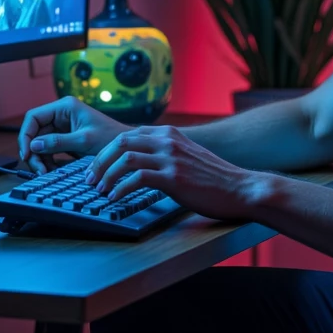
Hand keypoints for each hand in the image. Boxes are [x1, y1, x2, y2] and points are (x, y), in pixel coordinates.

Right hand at [18, 97, 122, 172]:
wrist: (125, 148)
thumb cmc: (111, 138)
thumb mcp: (84, 140)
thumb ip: (58, 142)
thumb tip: (34, 145)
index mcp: (64, 107)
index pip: (33, 117)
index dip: (26, 135)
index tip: (27, 153)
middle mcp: (61, 114)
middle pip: (35, 132)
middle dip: (34, 151)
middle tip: (38, 169)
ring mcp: (63, 127)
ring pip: (40, 143)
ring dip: (40, 158)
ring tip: (45, 172)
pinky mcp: (66, 139)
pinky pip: (50, 149)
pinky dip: (48, 160)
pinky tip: (52, 170)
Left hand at [85, 125, 265, 221]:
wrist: (240, 188)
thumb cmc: (214, 179)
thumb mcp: (187, 157)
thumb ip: (165, 154)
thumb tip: (141, 164)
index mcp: (169, 134)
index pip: (127, 135)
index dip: (106, 152)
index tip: (97, 168)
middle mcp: (168, 141)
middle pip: (119, 143)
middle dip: (99, 161)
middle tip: (91, 179)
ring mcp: (171, 158)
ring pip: (125, 158)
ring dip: (106, 175)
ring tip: (99, 190)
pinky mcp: (174, 177)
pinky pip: (137, 178)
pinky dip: (120, 188)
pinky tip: (115, 199)